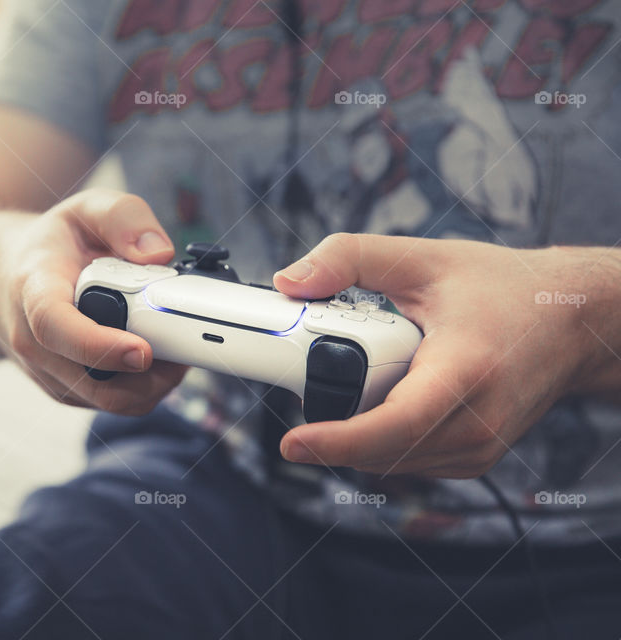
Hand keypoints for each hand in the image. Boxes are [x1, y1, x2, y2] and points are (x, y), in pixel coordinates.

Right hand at [0, 189, 187, 414]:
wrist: (0, 278)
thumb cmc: (50, 246)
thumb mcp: (83, 209)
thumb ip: (123, 216)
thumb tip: (160, 254)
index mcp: (34, 291)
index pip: (55, 327)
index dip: (100, 345)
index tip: (142, 350)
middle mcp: (33, 342)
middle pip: (95, 381)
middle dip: (151, 371)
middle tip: (184, 338)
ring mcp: (47, 373)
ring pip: (111, 400)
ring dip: (154, 382)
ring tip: (174, 343)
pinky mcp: (65, 391)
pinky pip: (112, 403)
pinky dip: (144, 386)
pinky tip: (157, 353)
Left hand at [273, 233, 596, 477]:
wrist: (571, 321)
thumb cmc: (503, 289)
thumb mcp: (421, 258)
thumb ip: (349, 258)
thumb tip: (290, 281)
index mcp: (467, 371)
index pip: (396, 425)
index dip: (339, 439)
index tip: (292, 442)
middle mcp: (478, 422)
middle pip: (380, 447)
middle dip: (332, 424)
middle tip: (310, 378)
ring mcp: (478, 448)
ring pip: (388, 461)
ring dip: (354, 433)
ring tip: (353, 378)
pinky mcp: (474, 459)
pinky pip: (406, 461)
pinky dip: (380, 438)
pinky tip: (381, 397)